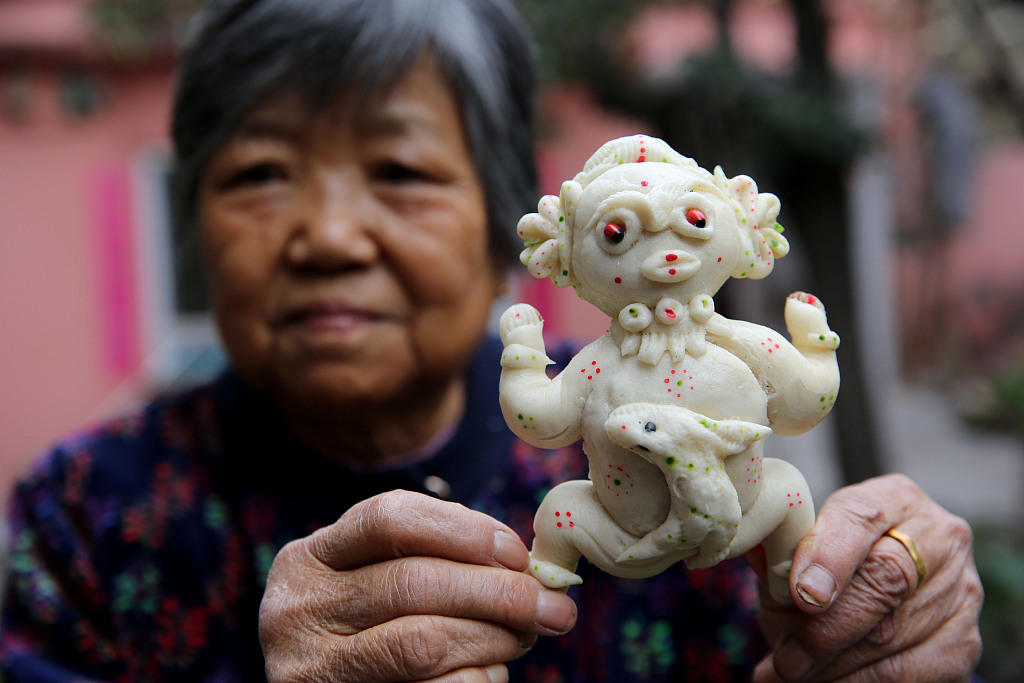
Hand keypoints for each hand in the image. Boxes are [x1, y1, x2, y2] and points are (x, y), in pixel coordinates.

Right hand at [259, 490, 576, 682]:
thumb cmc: (369, 634)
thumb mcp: (376, 585)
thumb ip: (434, 562)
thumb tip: (527, 568)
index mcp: (308, 559)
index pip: (390, 517)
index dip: (464, 530)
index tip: (517, 553)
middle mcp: (297, 608)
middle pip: (414, 581)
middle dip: (498, 592)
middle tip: (551, 607)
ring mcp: (309, 666)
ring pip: (424, 640)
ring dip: (493, 637)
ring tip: (524, 637)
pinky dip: (476, 679)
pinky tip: (489, 673)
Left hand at [750, 473, 982, 681]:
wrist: (881, 598)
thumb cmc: (831, 564)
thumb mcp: (803, 549)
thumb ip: (781, 551)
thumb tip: (754, 546)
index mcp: (892, 498)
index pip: (861, 517)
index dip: (829, 554)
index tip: (801, 593)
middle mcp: (937, 535)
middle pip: (884, 580)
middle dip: (826, 627)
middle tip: (786, 659)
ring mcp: (959, 588)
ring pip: (893, 634)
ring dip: (834, 665)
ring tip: (789, 674)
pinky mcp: (963, 641)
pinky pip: (910, 672)